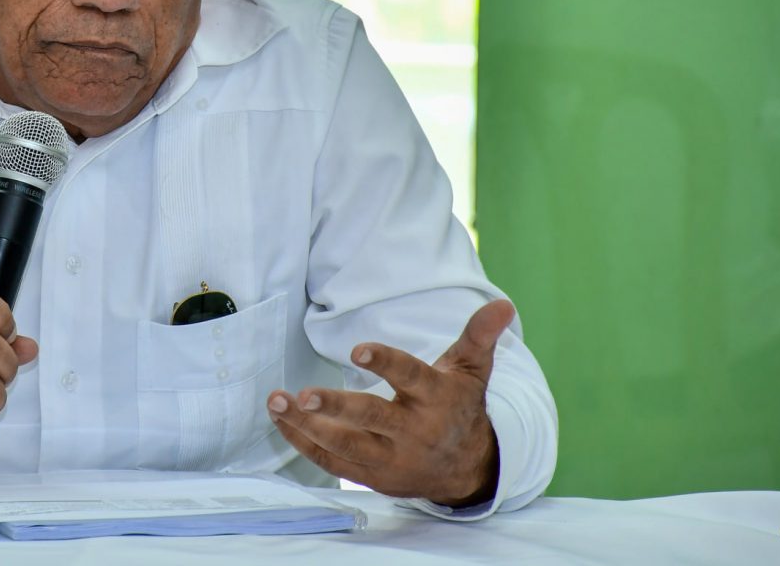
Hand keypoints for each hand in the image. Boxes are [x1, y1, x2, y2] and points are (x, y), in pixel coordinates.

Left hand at [267, 299, 514, 506]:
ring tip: (277, 402)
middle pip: (372, 419)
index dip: (385, 363)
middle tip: (304, 394)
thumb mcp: (471, 371)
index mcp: (437, 400)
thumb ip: (478, 336)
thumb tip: (502, 304)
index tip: (358, 350)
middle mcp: (413, 431)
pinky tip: (282, 420)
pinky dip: (304, 443)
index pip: (410, 378)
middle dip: (337, 407)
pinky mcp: (372, 477)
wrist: (467, 470)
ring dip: (308, 426)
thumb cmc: (460, 408)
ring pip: (346, 446)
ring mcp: (391, 458)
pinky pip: (333, 463)